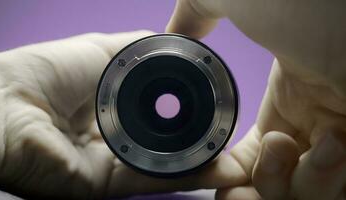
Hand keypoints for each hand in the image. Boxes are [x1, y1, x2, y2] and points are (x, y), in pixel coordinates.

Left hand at [0, 31, 240, 199]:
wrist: (8, 110)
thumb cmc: (50, 72)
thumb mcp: (102, 51)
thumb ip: (140, 50)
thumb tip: (176, 45)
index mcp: (115, 102)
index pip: (160, 110)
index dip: (188, 108)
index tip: (216, 105)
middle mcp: (118, 133)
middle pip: (165, 140)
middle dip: (198, 140)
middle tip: (229, 137)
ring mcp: (114, 161)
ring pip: (164, 164)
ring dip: (200, 162)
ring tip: (233, 157)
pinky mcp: (107, 185)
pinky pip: (153, 180)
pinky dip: (186, 177)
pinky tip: (217, 169)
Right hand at [167, 0, 345, 198]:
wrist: (343, 4)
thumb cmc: (295, 0)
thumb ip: (197, 13)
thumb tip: (174, 28)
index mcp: (286, 98)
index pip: (254, 154)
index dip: (230, 172)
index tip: (211, 175)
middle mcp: (315, 121)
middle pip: (278, 184)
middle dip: (252, 193)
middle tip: (240, 190)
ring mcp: (342, 135)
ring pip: (307, 193)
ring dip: (286, 183)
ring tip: (284, 144)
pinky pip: (339, 189)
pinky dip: (322, 178)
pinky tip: (329, 140)